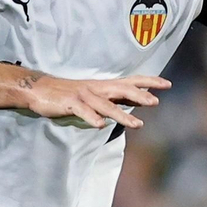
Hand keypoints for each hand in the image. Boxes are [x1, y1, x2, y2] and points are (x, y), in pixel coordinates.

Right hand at [19, 73, 170, 128]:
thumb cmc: (69, 94)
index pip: (131, 81)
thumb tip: (137, 100)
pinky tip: (101, 126)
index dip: (149, 81)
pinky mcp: (70, 104)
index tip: (167, 84)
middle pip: (122, 89)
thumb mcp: (95, 94)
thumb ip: (115, 97)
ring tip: (137, 125)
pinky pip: (83, 112)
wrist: (39, 89)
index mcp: (103, 86)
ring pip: (106, 105)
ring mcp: (83, 95)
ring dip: (122, 115)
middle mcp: (96, 88)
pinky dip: (92, 118)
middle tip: (156, 102)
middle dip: (140, 96)